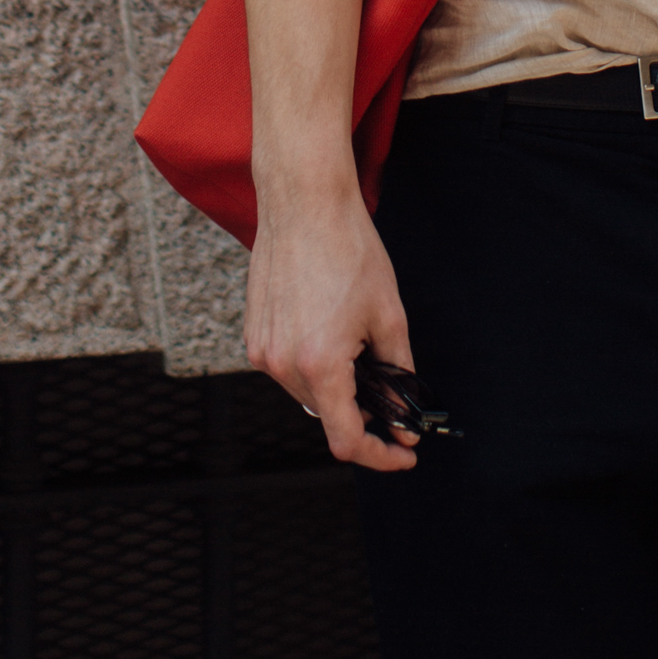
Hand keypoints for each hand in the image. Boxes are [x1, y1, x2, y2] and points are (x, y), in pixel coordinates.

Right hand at [244, 174, 419, 471]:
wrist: (304, 203)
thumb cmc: (348, 250)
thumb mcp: (389, 314)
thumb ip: (399, 375)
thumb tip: (404, 417)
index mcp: (319, 364)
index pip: (347, 439)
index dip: (380, 455)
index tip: (403, 452)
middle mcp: (282, 365)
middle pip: (328, 413)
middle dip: (363, 408)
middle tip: (391, 384)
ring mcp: (262, 351)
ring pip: (307, 392)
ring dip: (336, 383)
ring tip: (356, 339)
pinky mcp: (253, 334)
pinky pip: (288, 368)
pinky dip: (313, 363)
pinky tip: (330, 327)